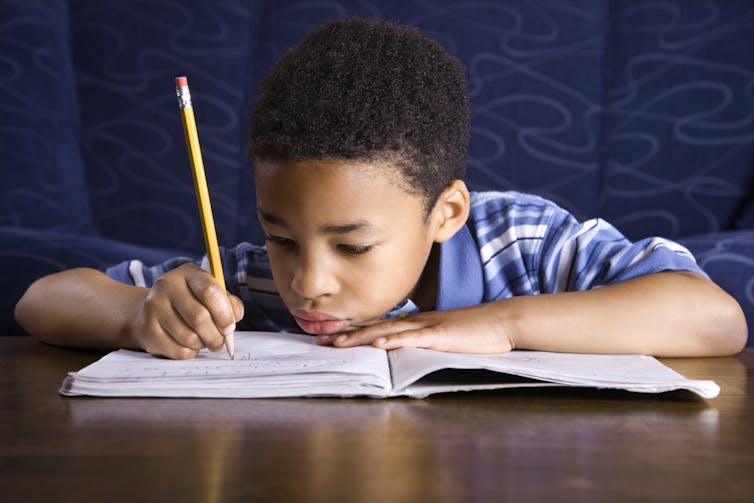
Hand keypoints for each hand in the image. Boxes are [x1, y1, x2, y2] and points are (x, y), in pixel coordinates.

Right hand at [130, 263, 244, 358]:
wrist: (153, 309)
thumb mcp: (211, 293)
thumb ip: (228, 303)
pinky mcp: (147, 329)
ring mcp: (154, 307)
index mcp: (188, 273)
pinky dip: (190, 352)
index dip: (224, 313)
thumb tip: (234, 318)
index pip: (209, 291)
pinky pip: (177, 350)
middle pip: (198, 317)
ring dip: (203, 344)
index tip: (229, 327)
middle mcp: (167, 286)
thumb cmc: (191, 301)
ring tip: (205, 342)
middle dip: (215, 335)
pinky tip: (190, 346)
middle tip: (221, 343)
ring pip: (188, 337)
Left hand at [315, 303, 513, 352]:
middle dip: (348, 334)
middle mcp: (418, 321)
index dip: (356, 330)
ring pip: (388, 331)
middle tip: (321, 340)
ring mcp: (428, 327)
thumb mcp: (446, 336)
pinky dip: (394, 340)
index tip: (333, 336)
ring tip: (338, 343)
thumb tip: (405, 348)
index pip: (381, 326)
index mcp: (418, 323)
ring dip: (361, 337)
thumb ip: (426, 340)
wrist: (502, 321)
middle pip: (376, 327)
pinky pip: (413, 338)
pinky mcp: (441, 335)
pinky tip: (378, 344)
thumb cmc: (477, 331)